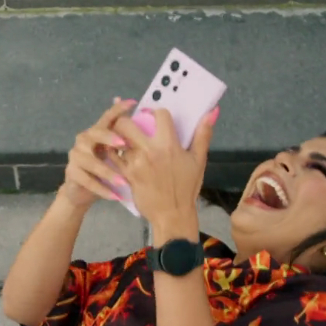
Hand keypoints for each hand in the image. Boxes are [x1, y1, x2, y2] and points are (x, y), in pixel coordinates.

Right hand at [58, 98, 136, 208]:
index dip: (118, 109)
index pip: (107, 117)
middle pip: (95, 133)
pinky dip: (102, 189)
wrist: (82, 191)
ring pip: (91, 161)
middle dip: (109, 137)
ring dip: (108, 172)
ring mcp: (75, 156)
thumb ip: (127, 139)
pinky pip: (88, 181)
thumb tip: (147, 122)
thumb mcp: (117, 155)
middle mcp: (84, 140)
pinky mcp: (72, 173)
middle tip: (123, 144)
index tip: (132, 103)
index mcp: (97, 132)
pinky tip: (115, 196)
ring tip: (122, 181)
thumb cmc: (104, 170)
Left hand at [113, 106, 218, 240]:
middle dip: (126, 121)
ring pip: (116, 141)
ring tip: (123, 140)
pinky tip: (120, 154)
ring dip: (118, 138)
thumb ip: (203, 134)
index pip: (159, 114)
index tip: (154, 117)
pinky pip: (114, 158)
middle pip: (126, 124)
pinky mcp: (126, 175)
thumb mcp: (198, 160)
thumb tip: (212, 111)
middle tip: (129, 125)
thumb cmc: (187, 187)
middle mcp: (149, 151)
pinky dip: (114, 154)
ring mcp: (135, 163)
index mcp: (169, 144)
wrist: (172, 214)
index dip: (156, 112)